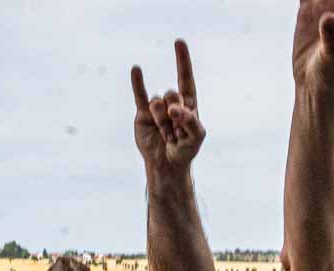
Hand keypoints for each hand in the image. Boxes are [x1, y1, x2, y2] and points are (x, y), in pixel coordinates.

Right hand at [131, 40, 205, 180]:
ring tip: (166, 136)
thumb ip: (190, 120)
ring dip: (163, 122)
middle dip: (175, 115)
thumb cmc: (185, 150)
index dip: (183, 61)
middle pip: (173, 94)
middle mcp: (172, 102)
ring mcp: (157, 108)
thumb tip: (174, 108)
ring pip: (158, 103)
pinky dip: (138, 82)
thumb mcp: (196, 136)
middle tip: (177, 133)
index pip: (186, 79)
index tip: (179, 42)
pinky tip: (137, 69)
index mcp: (188, 104)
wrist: (167, 165)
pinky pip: (140, 95)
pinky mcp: (143, 114)